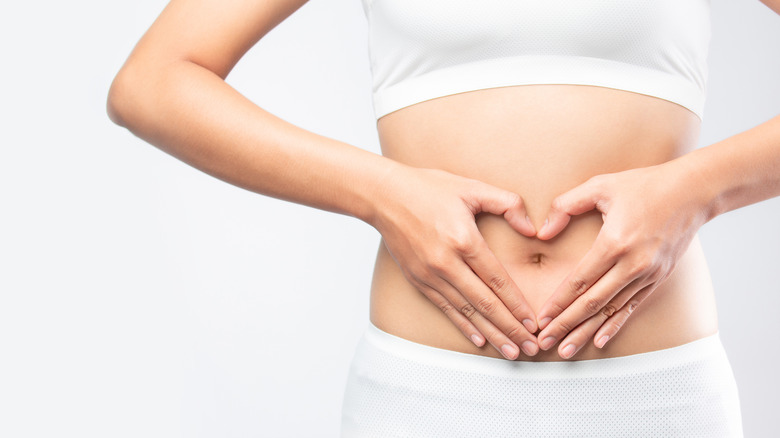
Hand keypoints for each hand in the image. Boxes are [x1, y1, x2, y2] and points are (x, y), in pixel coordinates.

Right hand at [371, 165, 539, 358]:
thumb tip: (533, 229)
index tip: (534, 322)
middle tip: (531, 347)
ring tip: (511, 351)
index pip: (497, 280)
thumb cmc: (429, 188)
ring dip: (491, 334)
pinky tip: (480, 339)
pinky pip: (445, 308)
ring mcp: (430, 274)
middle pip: (485, 303)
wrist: (384, 196)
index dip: (517, 304)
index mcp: (463, 239)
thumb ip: (507, 203)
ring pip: (466, 312)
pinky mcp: (418, 280)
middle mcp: (446, 262)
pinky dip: (464, 326)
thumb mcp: (472, 187)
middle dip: (510, 328)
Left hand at [533, 161, 709, 358]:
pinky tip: (599, 341)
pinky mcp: (659, 278)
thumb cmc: (644, 184)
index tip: (541, 319)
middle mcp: (633, 264)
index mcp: (615, 242)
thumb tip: (542, 232)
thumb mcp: (600, 185)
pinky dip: (615, 325)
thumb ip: (566, 205)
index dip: (559, 303)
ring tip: (565, 350)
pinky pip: (632, 307)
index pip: (580, 281)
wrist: (694, 191)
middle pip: (593, 303)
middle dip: (566, 325)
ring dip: (586, 332)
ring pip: (611, 310)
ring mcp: (648, 274)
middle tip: (544, 342)